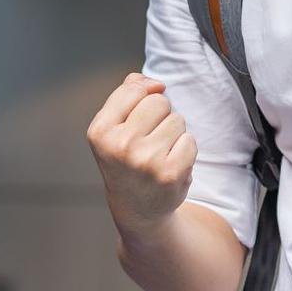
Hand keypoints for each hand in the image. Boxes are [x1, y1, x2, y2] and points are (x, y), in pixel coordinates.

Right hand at [87, 72, 197, 234]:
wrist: (136, 207)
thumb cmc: (126, 159)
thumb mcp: (113, 126)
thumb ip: (127, 94)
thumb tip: (154, 83)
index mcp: (100, 130)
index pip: (134, 89)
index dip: (142, 98)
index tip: (136, 119)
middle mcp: (120, 145)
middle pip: (159, 101)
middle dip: (160, 116)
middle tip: (148, 140)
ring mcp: (146, 160)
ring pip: (177, 120)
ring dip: (173, 134)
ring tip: (158, 154)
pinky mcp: (170, 173)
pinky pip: (190, 140)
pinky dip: (185, 151)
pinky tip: (170, 165)